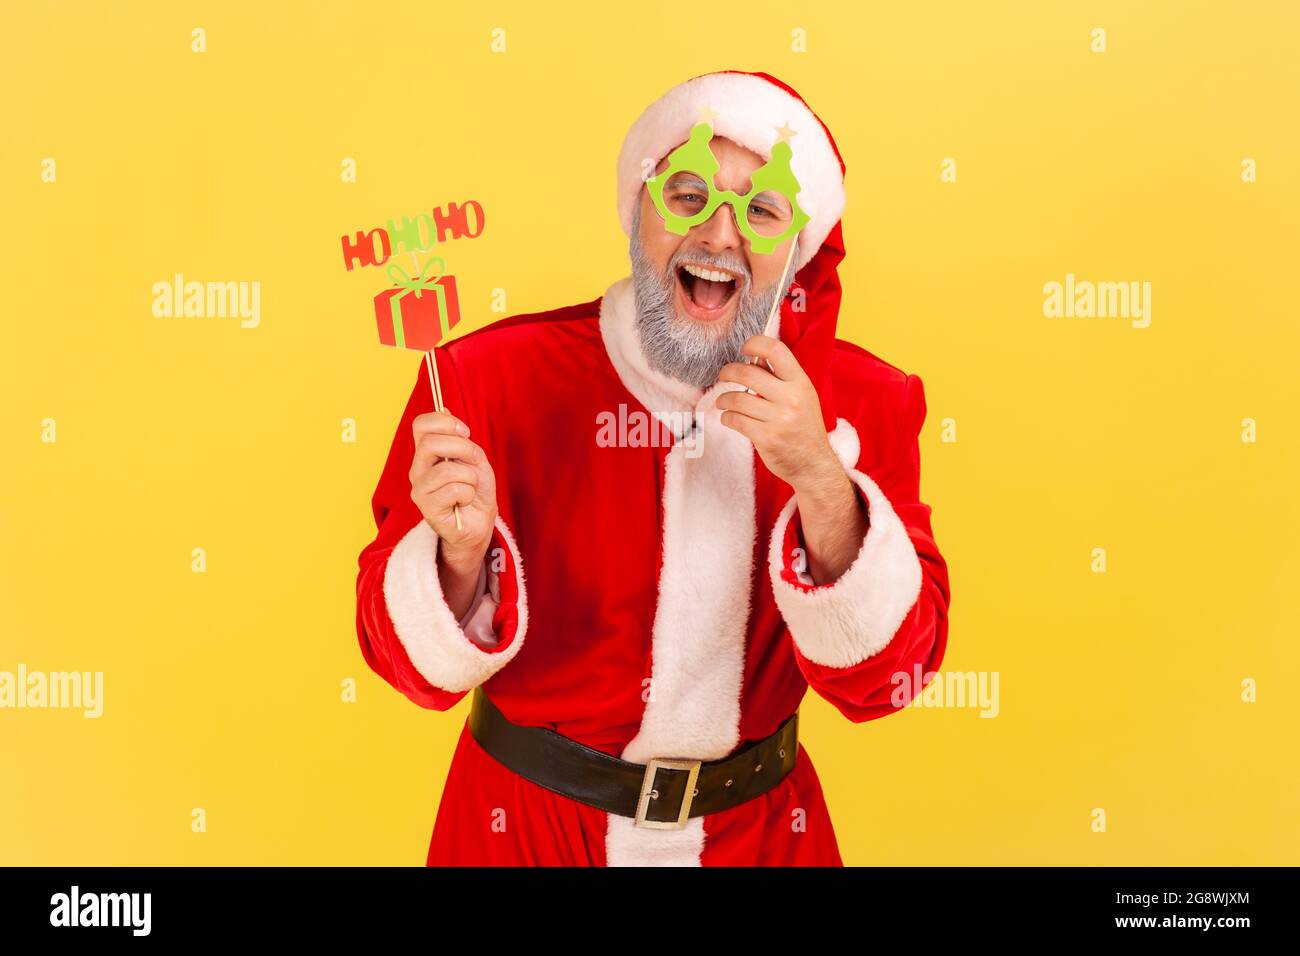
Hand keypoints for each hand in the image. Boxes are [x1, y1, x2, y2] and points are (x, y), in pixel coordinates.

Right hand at [409, 411, 497, 573]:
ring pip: (447, 470)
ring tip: (470, 487)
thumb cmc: (475, 489)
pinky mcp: (428, 509)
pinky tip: (464, 501)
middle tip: (475, 460)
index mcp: (426, 453)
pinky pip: (454, 490)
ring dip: (470, 477)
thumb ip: (459, 437)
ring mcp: (420, 490)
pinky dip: (468, 494)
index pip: (420, 425)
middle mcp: (418, 469)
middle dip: (462, 448)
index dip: (444, 422)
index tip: (465, 432)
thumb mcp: (473, 457)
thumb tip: (444, 409)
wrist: (480, 522)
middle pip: (430, 444)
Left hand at [718, 335, 867, 583]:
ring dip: (724, 399)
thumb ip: (780, 378)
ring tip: (724, 402)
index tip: (745, 349)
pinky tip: (730, 418)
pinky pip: (735, 420)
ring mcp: (779, 420)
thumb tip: (753, 358)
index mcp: (801, 383)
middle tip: (724, 375)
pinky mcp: (766, 439)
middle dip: (728, 372)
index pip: (776, 351)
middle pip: (747, 373)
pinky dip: (727, 417)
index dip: (755, 344)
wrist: (814, 465)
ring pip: (736, 398)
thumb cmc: (803, 427)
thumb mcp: (801, 396)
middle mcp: (791, 399)